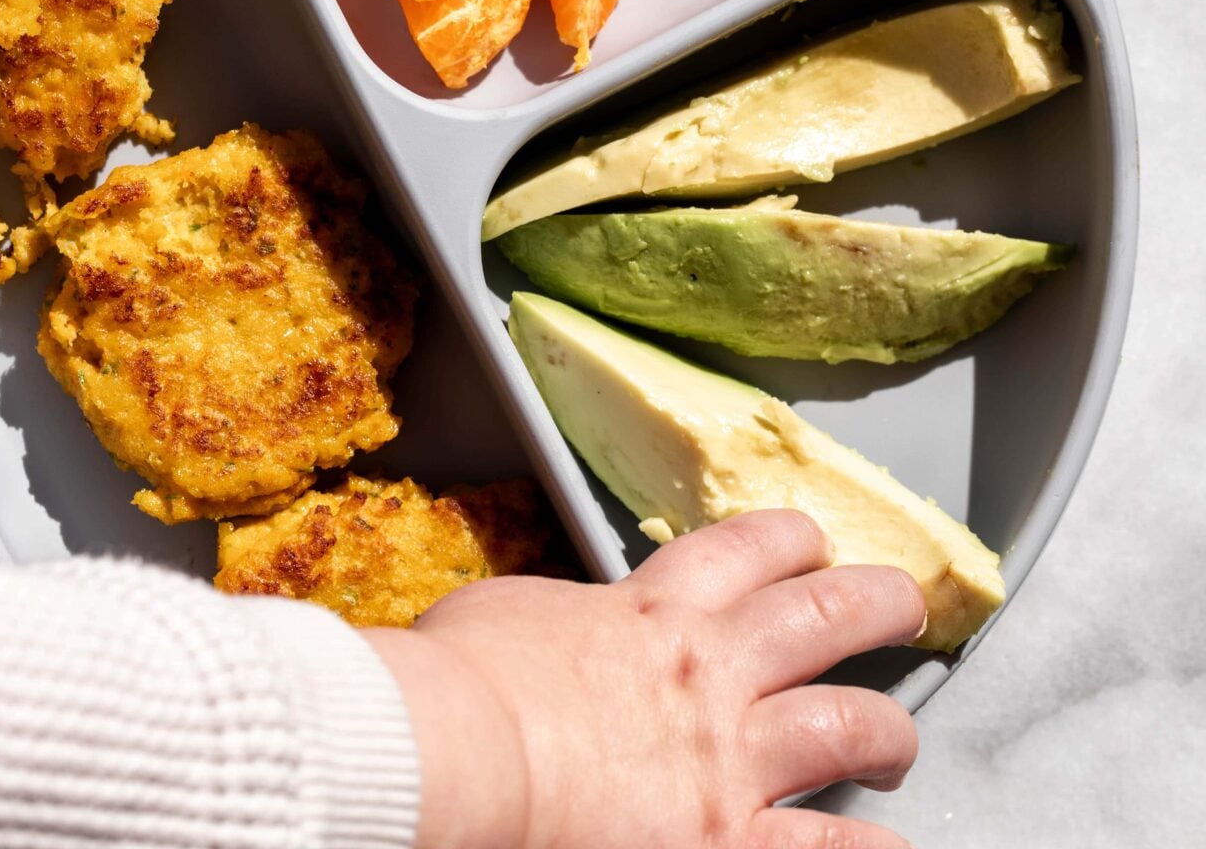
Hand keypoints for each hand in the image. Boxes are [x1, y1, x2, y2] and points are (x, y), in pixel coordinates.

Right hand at [363, 508, 926, 848]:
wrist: (462, 751)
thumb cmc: (459, 682)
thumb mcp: (507, 613)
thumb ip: (562, 617)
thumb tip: (561, 628)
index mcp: (649, 614)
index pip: (744, 553)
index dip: (789, 541)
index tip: (808, 541)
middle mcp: (708, 674)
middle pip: (825, 614)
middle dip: (877, 602)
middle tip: (901, 604)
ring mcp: (729, 761)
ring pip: (853, 724)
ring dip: (890, 730)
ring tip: (897, 741)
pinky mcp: (729, 841)